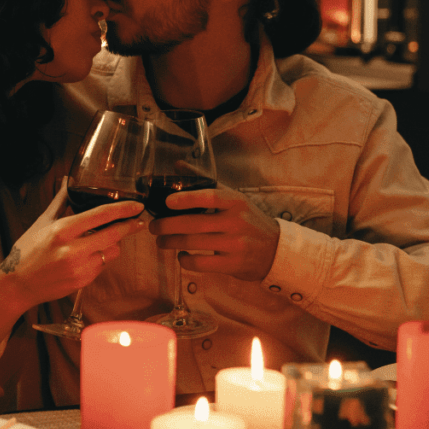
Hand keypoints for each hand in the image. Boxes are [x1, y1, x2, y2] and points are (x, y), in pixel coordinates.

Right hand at [3, 180, 144, 309]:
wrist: (17, 284)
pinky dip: (101, 258)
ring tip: (104, 238)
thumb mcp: (42, 222)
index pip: (101, 215)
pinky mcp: (82, 282)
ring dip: (113, 244)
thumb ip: (61, 201)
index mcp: (62, 230)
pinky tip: (89, 255)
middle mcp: (72, 250)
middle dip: (129, 227)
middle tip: (138, 221)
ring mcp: (79, 269)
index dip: (123, 209)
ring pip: (111, 252)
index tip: (137, 206)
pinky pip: (102, 266)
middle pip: (114, 235)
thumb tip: (69, 180)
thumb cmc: (27, 250)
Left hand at [149, 184, 279, 280]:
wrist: (275, 250)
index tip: (167, 201)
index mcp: (236, 202)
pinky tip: (180, 256)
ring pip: (193, 243)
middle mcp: (236, 222)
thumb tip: (177, 164)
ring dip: (170, 242)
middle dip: (167, 225)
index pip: (210, 196)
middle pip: (194, 223)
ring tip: (160, 241)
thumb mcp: (233, 198)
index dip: (187, 198)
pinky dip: (185, 260)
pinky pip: (200, 263)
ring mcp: (235, 244)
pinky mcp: (232, 264)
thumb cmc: (248, 220)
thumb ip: (205, 183)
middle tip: (153, 226)